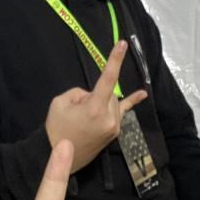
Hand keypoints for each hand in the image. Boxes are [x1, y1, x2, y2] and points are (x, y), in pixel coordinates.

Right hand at [44, 41, 148, 172]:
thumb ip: (80, 92)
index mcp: (95, 108)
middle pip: (108, 92)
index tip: (123, 44)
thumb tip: (92, 95)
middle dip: (94, 94)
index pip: (108, 79)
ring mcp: (114, 126)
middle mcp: (110, 118)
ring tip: (83, 117)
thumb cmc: (57, 128)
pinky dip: (132, 102)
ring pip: (111, 102)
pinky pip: (124, 112)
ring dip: (100, 102)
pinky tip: (142, 94)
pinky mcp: (114, 132)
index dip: (115, 60)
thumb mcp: (60, 102)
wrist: (58, 156)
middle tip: (77, 109)